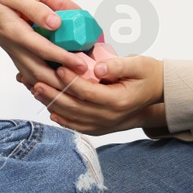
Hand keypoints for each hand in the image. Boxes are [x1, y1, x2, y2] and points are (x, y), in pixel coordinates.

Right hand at [0, 0, 93, 90]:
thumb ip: (35, 8)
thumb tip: (57, 22)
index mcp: (15, 31)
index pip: (45, 50)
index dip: (65, 59)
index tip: (82, 65)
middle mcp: (13, 44)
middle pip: (39, 72)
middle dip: (61, 79)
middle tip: (81, 81)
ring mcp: (11, 47)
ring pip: (32, 74)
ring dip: (51, 82)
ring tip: (70, 83)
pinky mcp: (10, 45)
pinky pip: (26, 67)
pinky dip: (39, 77)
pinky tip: (50, 78)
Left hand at [25, 53, 164, 135]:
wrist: (156, 93)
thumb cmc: (146, 74)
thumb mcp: (138, 64)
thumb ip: (118, 66)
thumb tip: (97, 68)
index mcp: (118, 101)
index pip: (89, 92)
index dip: (72, 81)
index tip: (58, 68)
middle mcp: (110, 117)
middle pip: (76, 108)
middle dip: (54, 94)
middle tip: (36, 81)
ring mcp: (104, 125)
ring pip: (72, 118)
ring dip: (53, 104)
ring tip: (36, 90)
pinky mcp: (99, 127)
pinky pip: (77, 125)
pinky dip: (61, 117)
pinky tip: (49, 107)